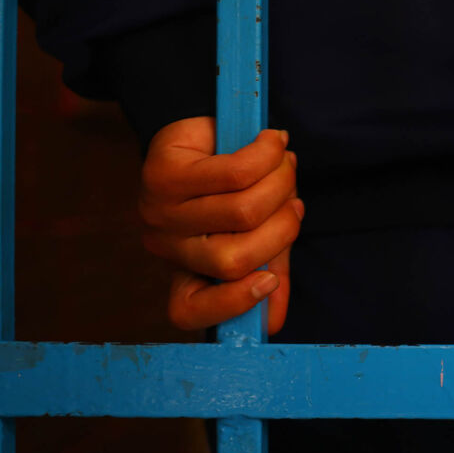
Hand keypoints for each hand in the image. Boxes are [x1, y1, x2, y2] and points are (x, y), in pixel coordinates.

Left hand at [139, 116, 302, 333]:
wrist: (196, 130)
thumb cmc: (230, 187)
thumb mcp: (253, 231)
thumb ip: (268, 267)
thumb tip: (273, 322)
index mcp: (184, 269)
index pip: (188, 309)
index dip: (231, 303)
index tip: (269, 281)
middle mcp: (165, 244)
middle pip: (235, 259)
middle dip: (283, 228)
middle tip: (295, 202)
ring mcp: (158, 210)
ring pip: (241, 212)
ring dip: (280, 183)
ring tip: (286, 164)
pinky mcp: (163, 171)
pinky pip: (234, 172)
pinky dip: (267, 157)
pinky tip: (274, 143)